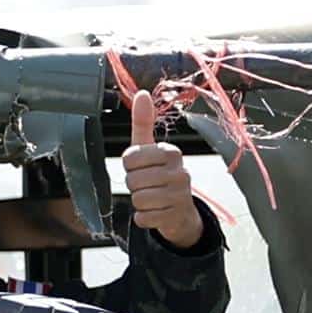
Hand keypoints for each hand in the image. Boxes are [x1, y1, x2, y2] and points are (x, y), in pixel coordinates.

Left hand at [121, 92, 203, 247]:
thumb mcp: (150, 149)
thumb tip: (142, 94)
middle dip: (135, 186)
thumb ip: (143, 123)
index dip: (130, 166)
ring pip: (138, 199)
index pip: (130, 158)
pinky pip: (143, 218)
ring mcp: (179, 196)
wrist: (181, 211)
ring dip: (139, 202)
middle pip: (133, 180)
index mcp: (171, 153)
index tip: (141, 168)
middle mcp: (179, 173)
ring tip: (152, 198)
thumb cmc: (161, 176)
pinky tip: (155, 212)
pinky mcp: (174, 217)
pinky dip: (144, 218)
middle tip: (148, 185)